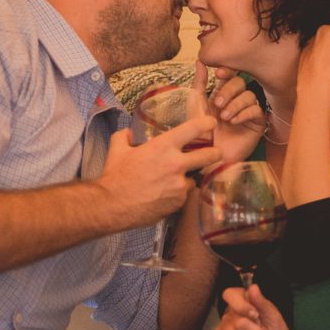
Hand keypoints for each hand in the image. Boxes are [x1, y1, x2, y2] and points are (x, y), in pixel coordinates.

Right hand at [99, 115, 221, 227]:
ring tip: (169, 182)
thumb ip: (124, 137)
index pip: (193, 129)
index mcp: (163, 147)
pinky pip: (182, 195)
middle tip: (216, 153)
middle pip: (209, 156)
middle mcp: (176, 164)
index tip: (211, 123)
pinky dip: (176, 194)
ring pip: (193, 179)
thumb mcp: (117, 150)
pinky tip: (161, 195)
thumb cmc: (115, 177)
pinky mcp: (178, 203)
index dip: (206, 124)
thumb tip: (127, 133)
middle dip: (216, 153)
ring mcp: (179, 185)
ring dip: (186, 179)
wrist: (113, 206)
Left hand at [193, 61, 264, 163]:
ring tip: (225, 117)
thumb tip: (200, 60)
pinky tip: (234, 122)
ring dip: (236, 104)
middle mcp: (235, 101)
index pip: (230, 75)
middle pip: (241, 82)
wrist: (207, 157)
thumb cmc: (199, 133)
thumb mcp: (195, 104)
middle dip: (229, 90)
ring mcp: (246, 112)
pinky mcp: (256, 124)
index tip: (219, 73)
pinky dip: (245, 113)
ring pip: (250, 95)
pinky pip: (257, 110)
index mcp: (221, 95)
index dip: (228, 71)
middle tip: (218, 104)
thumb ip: (199, 83)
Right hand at [214, 285, 289, 329]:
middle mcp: (230, 311)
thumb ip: (261, 301)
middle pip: (235, 322)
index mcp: (241, 299)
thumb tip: (253, 288)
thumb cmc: (274, 326)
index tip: (255, 314)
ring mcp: (225, 326)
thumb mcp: (272, 314)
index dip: (241, 306)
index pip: (229, 295)